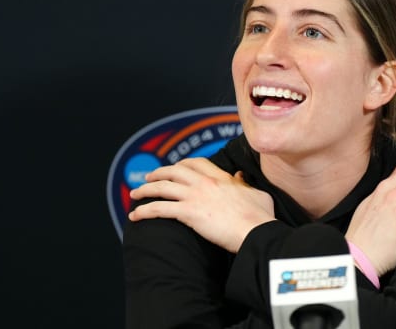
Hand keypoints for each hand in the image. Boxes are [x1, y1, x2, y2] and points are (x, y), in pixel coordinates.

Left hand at [128, 157, 274, 252]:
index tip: (176, 167)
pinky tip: (134, 216)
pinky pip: (159, 209)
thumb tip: (241, 177)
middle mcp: (206, 183)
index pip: (197, 163)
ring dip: (145, 190)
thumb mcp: (258, 194)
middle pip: (175, 171)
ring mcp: (196, 196)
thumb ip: (246, 184)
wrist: (256, 232)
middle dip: (159, 172)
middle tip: (149, 178)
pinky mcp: (189, 213)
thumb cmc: (261, 217)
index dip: (182, 164)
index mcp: (222, 178)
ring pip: (162, 187)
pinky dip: (144, 211)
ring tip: (134, 194)